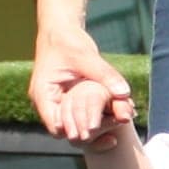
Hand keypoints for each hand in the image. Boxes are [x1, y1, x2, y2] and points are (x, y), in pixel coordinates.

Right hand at [32, 23, 131, 143]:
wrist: (61, 31)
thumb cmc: (68, 41)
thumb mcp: (87, 56)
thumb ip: (105, 75)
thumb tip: (124, 93)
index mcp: (43, 94)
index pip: (56, 126)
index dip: (76, 131)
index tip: (99, 130)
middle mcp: (47, 103)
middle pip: (65, 131)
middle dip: (88, 133)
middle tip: (112, 138)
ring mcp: (56, 103)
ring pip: (73, 126)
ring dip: (93, 129)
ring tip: (116, 133)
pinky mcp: (66, 101)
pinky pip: (79, 117)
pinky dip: (94, 119)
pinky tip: (114, 120)